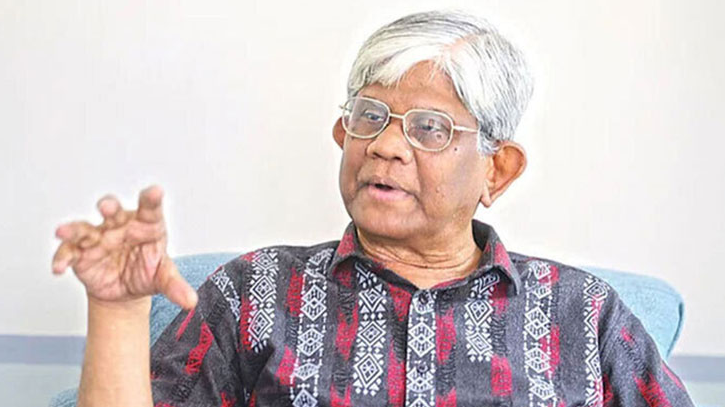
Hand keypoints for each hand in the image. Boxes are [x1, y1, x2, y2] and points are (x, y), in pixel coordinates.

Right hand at [52, 185, 197, 309]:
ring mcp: (99, 238)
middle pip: (113, 211)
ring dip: (73, 228)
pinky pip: (68, 252)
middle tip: (107, 207)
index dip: (151, 199)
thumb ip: (175, 286)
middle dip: (109, 207)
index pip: (150, 208)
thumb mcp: (163, 278)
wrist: (126, 291)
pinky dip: (62, 258)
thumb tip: (190, 301)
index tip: (154, 192)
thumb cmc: (146, 272)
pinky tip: (59, 267)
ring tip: (64, 231)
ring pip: (84, 228)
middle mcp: (120, 226)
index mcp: (146, 225)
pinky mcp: (81, 254)